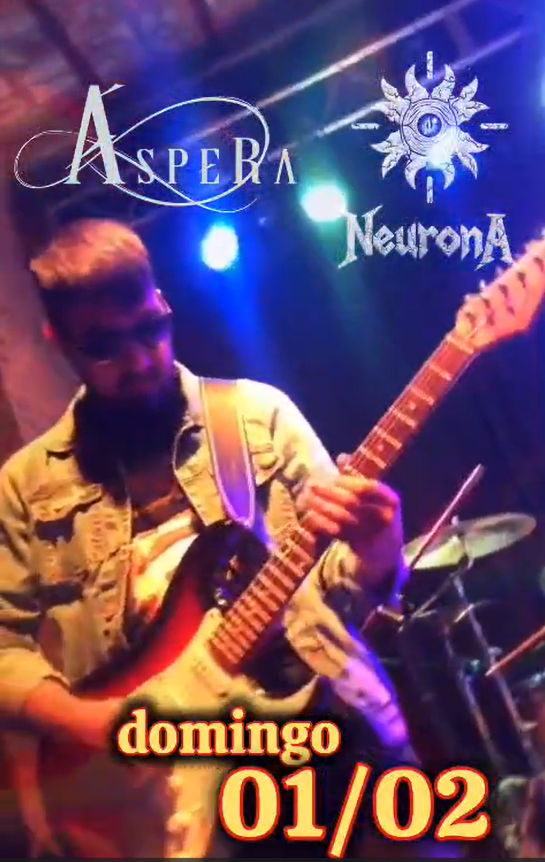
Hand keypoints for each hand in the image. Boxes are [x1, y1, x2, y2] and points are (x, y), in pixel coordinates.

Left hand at [300, 454, 402, 583]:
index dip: (347, 481)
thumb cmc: (376, 513)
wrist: (385, 550)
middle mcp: (385, 517)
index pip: (368, 487)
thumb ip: (357, 476)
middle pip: (353, 502)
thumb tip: (343, 457)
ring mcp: (372, 533)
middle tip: (310, 485)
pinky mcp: (359, 546)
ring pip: (343, 518)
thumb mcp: (374, 495)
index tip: (329, 477)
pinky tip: (310, 514)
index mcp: (391, 500)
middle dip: (329, 492)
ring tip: (306, 497)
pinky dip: (322, 523)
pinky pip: (338, 533)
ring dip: (322, 506)